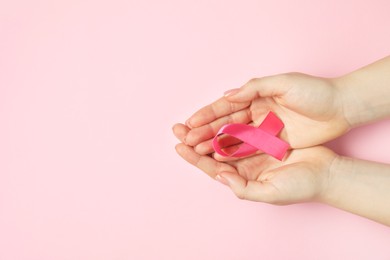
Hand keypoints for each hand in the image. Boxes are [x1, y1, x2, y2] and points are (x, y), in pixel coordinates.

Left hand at [174, 124, 336, 203]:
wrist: (326, 173)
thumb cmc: (300, 186)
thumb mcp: (271, 192)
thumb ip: (244, 188)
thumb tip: (220, 176)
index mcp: (242, 178)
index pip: (212, 167)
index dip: (194, 157)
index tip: (178, 146)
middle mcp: (244, 164)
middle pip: (214, 150)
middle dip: (195, 139)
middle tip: (177, 128)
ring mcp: (254, 149)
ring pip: (225, 137)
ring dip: (208, 129)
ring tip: (191, 121)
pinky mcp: (265, 136)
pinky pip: (242, 128)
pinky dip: (230, 122)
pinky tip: (219, 115)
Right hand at [183, 73, 350, 156]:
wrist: (340, 108)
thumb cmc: (313, 92)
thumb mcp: (284, 83)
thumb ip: (255, 88)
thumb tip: (228, 94)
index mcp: (256, 96)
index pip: (225, 107)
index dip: (206, 115)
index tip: (188, 122)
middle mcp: (256, 113)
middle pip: (224, 124)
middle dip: (204, 131)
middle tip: (184, 139)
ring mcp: (263, 129)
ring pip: (233, 138)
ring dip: (214, 143)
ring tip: (195, 150)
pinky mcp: (273, 142)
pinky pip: (248, 148)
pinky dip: (233, 152)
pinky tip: (218, 157)